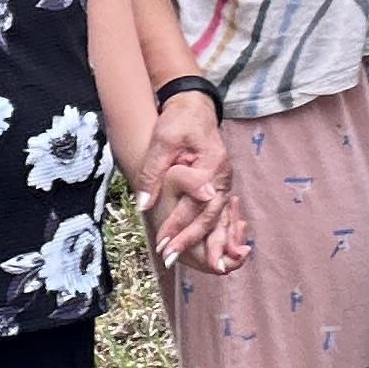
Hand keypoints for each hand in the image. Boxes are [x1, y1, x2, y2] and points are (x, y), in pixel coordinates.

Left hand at [139, 98, 240, 270]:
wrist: (194, 106)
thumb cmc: (178, 121)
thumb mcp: (162, 142)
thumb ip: (154, 174)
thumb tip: (144, 205)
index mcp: (212, 165)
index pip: (195, 203)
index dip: (178, 225)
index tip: (162, 243)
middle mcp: (223, 177)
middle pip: (210, 216)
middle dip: (190, 240)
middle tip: (169, 257)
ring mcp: (224, 181)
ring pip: (217, 218)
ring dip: (203, 241)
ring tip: (189, 261)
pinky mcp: (218, 185)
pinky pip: (217, 214)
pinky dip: (212, 233)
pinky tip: (206, 249)